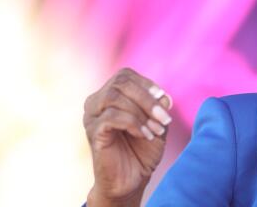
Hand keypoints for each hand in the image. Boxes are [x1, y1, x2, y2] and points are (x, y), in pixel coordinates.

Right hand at [84, 67, 172, 206]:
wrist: (131, 180)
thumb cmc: (142, 150)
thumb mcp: (157, 124)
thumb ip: (160, 108)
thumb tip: (164, 97)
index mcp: (109, 95)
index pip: (125, 75)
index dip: (146, 84)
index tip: (163, 99)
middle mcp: (96, 102)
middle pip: (120, 82)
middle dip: (146, 98)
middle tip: (164, 118)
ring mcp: (92, 116)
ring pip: (115, 97)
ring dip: (141, 112)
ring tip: (156, 129)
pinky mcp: (93, 132)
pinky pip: (111, 117)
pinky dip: (133, 123)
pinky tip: (145, 135)